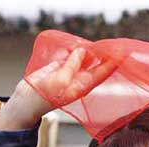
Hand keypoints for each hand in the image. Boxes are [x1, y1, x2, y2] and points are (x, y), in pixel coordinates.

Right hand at [0, 47, 115, 130]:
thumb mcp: (61, 79)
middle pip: (97, 64)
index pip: (103, 71)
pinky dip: (76, 49)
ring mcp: (71, 72)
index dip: (113, 61)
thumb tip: (83, 50)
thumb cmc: (45, 95)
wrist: (27, 100)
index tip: (122, 52)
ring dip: (90, 50)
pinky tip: (79, 44)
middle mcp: (81, 79)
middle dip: (104, 55)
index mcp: (84, 85)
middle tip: (112, 43)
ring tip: (95, 43)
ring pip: (85, 58)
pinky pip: (72, 56)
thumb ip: (72, 65)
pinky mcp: (61, 67)